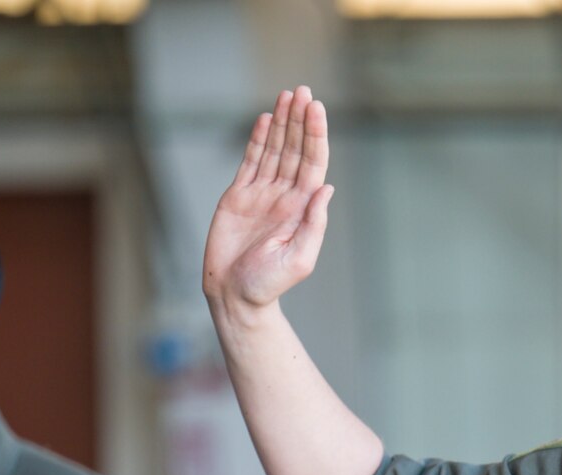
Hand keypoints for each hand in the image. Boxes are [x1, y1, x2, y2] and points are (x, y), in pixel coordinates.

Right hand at [203, 85, 333, 318]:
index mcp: (302, 208)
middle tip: (303, 90)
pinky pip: (251, 162)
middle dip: (300, 120)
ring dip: (281, 123)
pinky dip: (258, 140)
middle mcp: (285, 197)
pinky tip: (264, 119)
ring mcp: (262, 195)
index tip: (316, 108)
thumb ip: (314, 225)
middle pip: (295, 150)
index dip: (315, 135)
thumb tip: (327, 189)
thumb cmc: (267, 285)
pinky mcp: (238, 197)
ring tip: (287, 95)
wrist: (234, 296)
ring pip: (274, 150)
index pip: (312, 163)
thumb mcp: (298, 259)